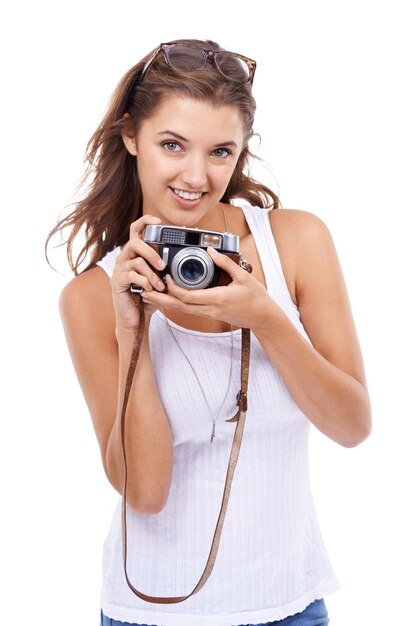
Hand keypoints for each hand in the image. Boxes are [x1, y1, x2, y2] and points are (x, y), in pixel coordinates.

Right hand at [110, 214, 166, 331]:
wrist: (135, 319)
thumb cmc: (148, 298)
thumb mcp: (161, 280)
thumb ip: (166, 267)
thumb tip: (183, 256)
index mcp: (135, 254)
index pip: (136, 230)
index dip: (145, 222)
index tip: (159, 222)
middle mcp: (125, 258)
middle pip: (134, 242)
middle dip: (151, 252)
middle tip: (162, 265)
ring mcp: (119, 269)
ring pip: (136, 261)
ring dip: (152, 274)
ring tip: (159, 286)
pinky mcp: (117, 281)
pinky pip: (132, 275)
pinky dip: (144, 282)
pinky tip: (149, 290)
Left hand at [141, 247, 271, 329]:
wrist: (263, 317)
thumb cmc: (256, 297)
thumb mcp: (243, 276)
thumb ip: (225, 262)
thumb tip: (210, 249)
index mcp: (217, 298)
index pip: (188, 296)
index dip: (172, 288)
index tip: (165, 276)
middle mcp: (210, 309)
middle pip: (179, 307)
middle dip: (160, 299)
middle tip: (145, 290)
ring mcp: (210, 314)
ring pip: (182, 311)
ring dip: (165, 303)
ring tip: (150, 295)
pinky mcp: (211, 315)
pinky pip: (189, 311)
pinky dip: (176, 305)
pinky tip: (168, 299)